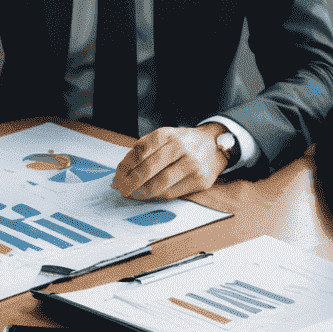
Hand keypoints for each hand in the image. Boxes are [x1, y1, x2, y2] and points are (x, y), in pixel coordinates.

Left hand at [112, 125, 228, 200]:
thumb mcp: (164, 137)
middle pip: (148, 169)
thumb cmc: (183, 143)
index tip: (117, 176)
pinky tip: (148, 196)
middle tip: (121, 189)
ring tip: (132, 194)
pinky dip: (155, 196)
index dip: (125, 167)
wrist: (215, 145)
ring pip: (159, 184)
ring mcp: (192, 165)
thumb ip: (142, 152)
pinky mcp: (200, 181)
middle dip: (130, 183)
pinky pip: (172, 193)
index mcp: (167, 134)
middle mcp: (180, 148)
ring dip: (141, 193)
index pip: (139, 152)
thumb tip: (121, 174)